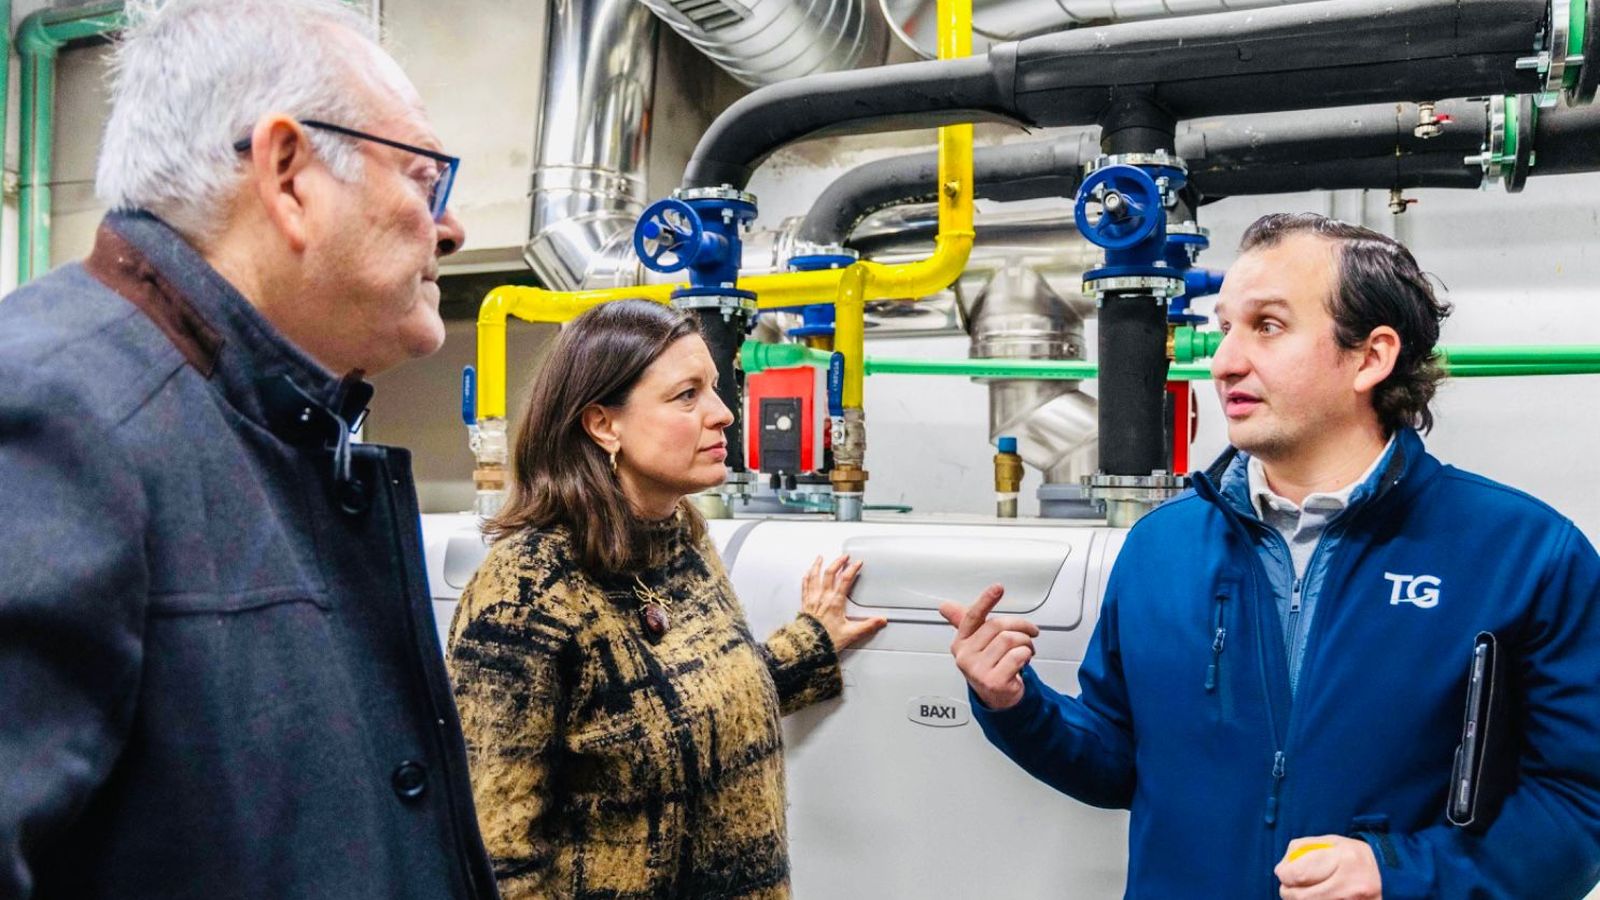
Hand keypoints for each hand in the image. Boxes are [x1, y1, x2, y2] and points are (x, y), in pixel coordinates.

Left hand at [801, 555, 886, 651]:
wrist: (807, 645)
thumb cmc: (826, 640)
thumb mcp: (851, 634)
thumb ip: (867, 626)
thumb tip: (881, 621)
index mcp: (835, 602)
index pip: (845, 580)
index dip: (852, 569)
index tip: (857, 563)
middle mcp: (822, 597)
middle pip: (829, 573)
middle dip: (837, 562)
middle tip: (844, 556)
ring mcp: (812, 599)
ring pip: (814, 576)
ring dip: (818, 565)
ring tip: (820, 558)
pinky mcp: (805, 604)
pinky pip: (805, 586)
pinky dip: (806, 577)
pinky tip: (807, 574)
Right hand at [938, 585, 1039, 710]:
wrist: (998, 698)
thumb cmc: (990, 666)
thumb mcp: (976, 643)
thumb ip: (964, 622)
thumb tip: (945, 606)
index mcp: (961, 643)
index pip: (973, 616)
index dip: (986, 600)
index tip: (997, 588)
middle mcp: (966, 656)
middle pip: (997, 626)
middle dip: (1020, 626)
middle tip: (1029, 632)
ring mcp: (978, 670)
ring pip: (1010, 640)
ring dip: (1026, 643)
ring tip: (1026, 649)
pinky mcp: (994, 681)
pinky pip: (1018, 656)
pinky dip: (1027, 655)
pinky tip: (1024, 660)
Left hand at [1275, 835, 1381, 899]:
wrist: (1393, 877)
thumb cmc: (1358, 856)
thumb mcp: (1334, 842)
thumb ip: (1304, 849)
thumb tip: (1282, 866)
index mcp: (1344, 860)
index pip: (1299, 873)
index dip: (1284, 875)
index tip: (1283, 872)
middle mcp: (1351, 886)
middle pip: (1302, 897)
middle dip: (1288, 892)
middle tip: (1288, 887)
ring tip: (1301, 893)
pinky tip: (1317, 897)